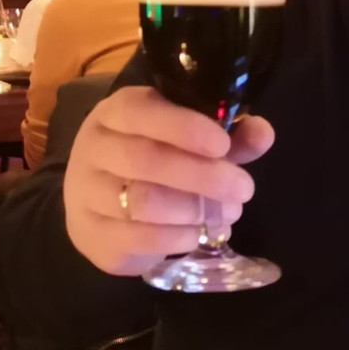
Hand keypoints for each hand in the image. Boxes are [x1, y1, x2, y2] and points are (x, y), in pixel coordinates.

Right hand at [63, 86, 274, 275]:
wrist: (102, 205)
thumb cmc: (157, 161)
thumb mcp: (192, 141)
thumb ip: (230, 136)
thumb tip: (263, 132)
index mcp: (118, 113)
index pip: (141, 111)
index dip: (183, 127)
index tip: (222, 144)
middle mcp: (94, 147)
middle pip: (144, 160)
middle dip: (201, 176)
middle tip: (243, 188)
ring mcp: (86, 192)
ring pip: (140, 202)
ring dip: (193, 210)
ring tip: (227, 214)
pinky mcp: (91, 235)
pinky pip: (136, 238)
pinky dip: (177, 238)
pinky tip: (199, 235)